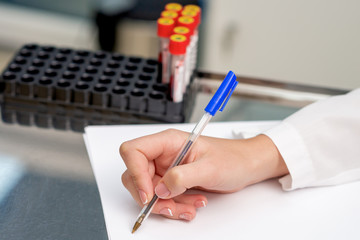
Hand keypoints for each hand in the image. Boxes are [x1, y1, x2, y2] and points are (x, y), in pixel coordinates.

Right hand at [120, 129, 287, 220]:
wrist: (246, 166)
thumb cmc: (232, 158)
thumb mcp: (209, 168)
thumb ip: (182, 177)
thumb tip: (159, 190)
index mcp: (168, 141)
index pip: (134, 151)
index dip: (134, 172)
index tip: (148, 193)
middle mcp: (163, 154)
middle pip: (136, 175)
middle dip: (150, 196)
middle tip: (169, 205)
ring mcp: (167, 168)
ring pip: (149, 191)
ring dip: (166, 204)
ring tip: (189, 207)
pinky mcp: (173, 181)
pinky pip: (163, 198)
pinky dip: (175, 206)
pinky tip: (192, 204)